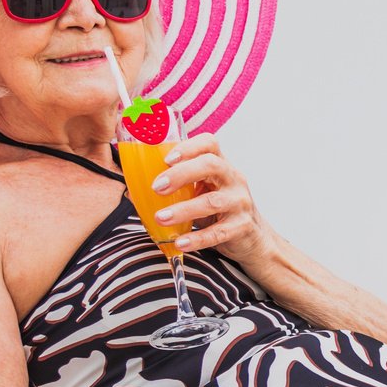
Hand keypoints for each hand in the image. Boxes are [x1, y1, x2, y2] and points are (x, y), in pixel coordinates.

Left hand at [150, 131, 274, 260]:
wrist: (253, 238)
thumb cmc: (219, 211)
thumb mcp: (203, 191)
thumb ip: (179, 186)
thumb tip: (134, 189)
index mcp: (221, 166)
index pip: (210, 143)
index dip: (188, 147)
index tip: (166, 158)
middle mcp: (233, 179)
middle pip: (211, 165)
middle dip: (181, 173)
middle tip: (157, 187)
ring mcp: (240, 203)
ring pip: (212, 201)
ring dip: (183, 209)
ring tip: (160, 217)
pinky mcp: (242, 227)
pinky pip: (218, 232)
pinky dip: (197, 238)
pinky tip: (180, 242)